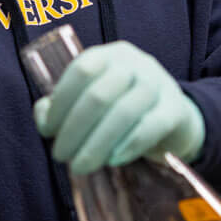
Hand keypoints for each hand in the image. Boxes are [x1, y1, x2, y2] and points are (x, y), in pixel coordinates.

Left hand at [33, 41, 204, 176]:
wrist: (174, 115)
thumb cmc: (121, 107)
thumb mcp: (93, 98)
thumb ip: (63, 106)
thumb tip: (44, 120)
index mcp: (109, 55)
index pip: (81, 71)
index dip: (61, 102)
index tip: (48, 131)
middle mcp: (135, 63)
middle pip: (99, 95)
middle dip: (74, 129)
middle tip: (61, 156)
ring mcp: (158, 84)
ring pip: (123, 113)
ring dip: (96, 144)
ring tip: (81, 166)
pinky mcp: (175, 109)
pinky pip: (150, 127)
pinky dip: (127, 146)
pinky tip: (112, 160)